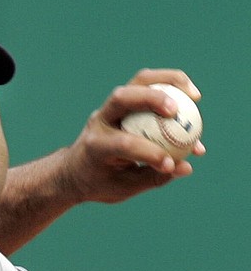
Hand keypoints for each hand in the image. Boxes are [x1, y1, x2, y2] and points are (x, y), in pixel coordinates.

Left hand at [61, 68, 204, 203]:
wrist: (75, 171)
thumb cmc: (100, 182)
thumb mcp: (122, 188)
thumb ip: (152, 178)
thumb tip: (186, 168)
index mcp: (94, 147)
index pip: (123, 143)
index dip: (150, 153)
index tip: (172, 164)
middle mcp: (99, 121)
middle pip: (123, 98)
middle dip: (152, 100)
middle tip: (178, 112)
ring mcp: (109, 106)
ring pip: (137, 82)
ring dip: (168, 82)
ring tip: (194, 96)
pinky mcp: (121, 100)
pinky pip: (146, 85)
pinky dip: (169, 85)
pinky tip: (190, 96)